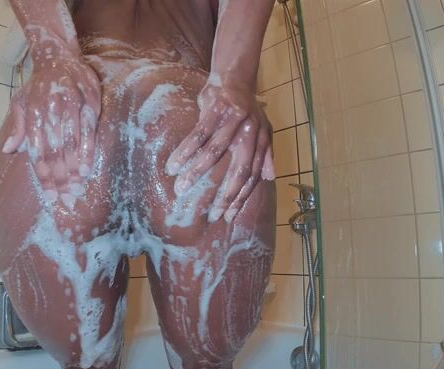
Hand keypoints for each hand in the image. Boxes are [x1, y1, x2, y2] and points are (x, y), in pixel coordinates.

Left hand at [1, 46, 100, 203]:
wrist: (59, 56)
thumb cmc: (38, 85)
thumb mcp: (20, 102)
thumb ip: (17, 128)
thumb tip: (8, 151)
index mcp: (33, 115)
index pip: (38, 153)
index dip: (44, 177)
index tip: (51, 198)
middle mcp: (51, 112)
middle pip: (55, 153)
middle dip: (60, 179)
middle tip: (67, 200)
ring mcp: (70, 107)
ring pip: (71, 144)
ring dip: (73, 170)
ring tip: (76, 190)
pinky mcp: (88, 103)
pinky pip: (88, 132)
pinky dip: (87, 152)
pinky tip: (87, 168)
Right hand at [166, 78, 274, 222]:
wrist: (235, 77)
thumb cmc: (246, 109)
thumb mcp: (263, 130)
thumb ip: (266, 154)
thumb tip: (269, 178)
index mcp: (261, 141)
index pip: (252, 176)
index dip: (241, 198)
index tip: (227, 216)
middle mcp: (250, 133)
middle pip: (238, 170)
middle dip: (224, 195)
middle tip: (211, 214)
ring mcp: (233, 121)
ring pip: (213, 153)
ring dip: (196, 172)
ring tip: (181, 188)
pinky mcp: (216, 109)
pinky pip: (198, 134)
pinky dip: (185, 150)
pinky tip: (173, 164)